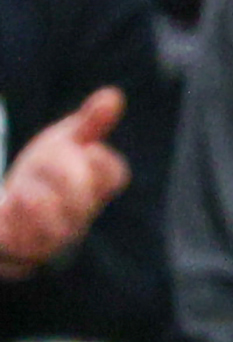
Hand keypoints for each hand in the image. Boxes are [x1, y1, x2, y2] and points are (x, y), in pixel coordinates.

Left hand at [0, 88, 128, 277]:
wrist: (8, 216)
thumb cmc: (42, 176)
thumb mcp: (62, 143)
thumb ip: (89, 123)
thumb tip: (113, 95)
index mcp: (91, 187)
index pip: (112, 174)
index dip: (102, 161)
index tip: (87, 147)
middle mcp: (76, 215)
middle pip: (83, 201)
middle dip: (65, 177)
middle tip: (42, 161)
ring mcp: (49, 235)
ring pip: (57, 230)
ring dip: (42, 207)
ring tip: (26, 191)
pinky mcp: (17, 247)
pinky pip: (23, 244)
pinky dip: (18, 223)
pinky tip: (12, 201)